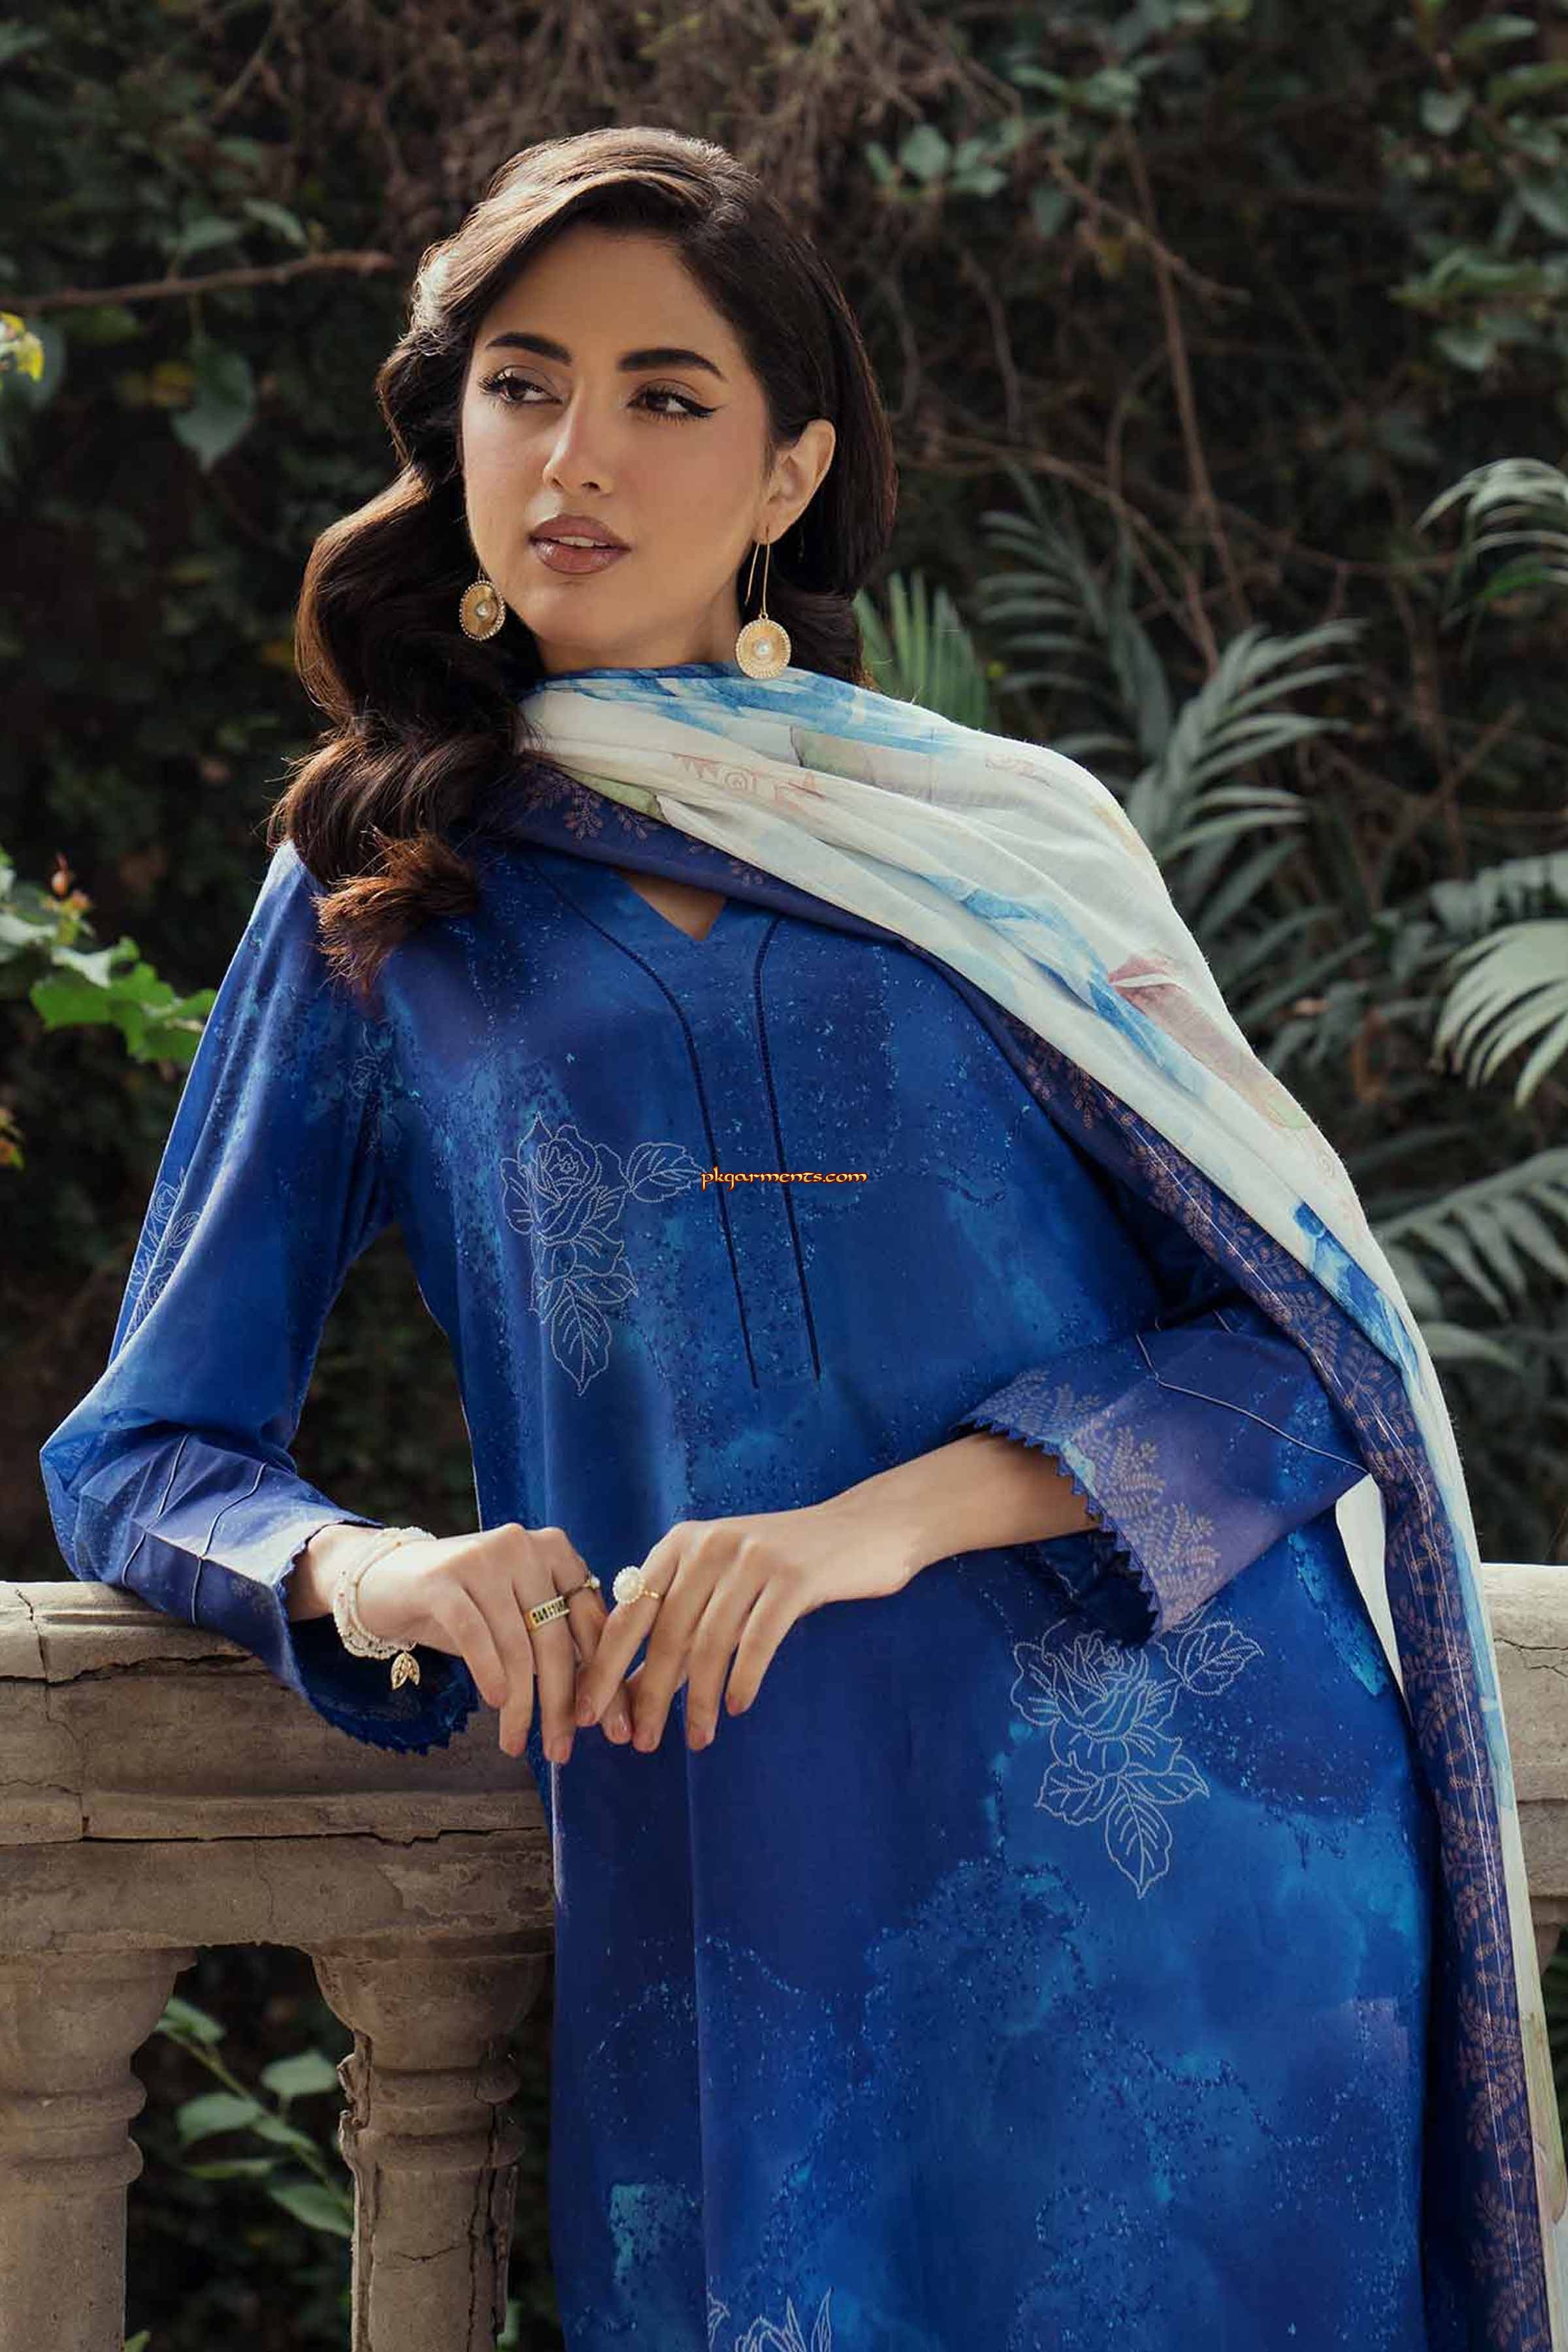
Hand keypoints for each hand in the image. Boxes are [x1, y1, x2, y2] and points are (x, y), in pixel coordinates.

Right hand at [354, 1524, 634, 1761]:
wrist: (386, 1581)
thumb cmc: (463, 1607)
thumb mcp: (515, 1615)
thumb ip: (555, 1640)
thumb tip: (597, 1702)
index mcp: (553, 1549)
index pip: (589, 1619)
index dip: (601, 1677)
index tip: (605, 1727)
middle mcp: (523, 1546)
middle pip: (553, 1638)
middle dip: (560, 1702)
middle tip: (560, 1751)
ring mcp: (482, 1558)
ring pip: (515, 1645)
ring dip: (519, 1705)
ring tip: (516, 1744)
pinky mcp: (443, 1579)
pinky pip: (475, 1635)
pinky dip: (489, 1673)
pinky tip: (495, 1704)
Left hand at [573, 1498, 918, 1752]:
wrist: (863, 1529)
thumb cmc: (784, 1567)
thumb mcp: (722, 1587)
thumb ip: (677, 1629)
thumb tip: (628, 1691)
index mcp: (681, 1543)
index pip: (629, 1611)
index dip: (606, 1666)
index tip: (587, 1715)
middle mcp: (710, 1545)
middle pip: (665, 1632)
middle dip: (650, 1694)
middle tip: (642, 1743)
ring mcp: (752, 1558)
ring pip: (710, 1642)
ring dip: (700, 1699)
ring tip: (696, 1739)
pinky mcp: (794, 1576)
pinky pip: (758, 1639)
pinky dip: (743, 1678)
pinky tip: (737, 1709)